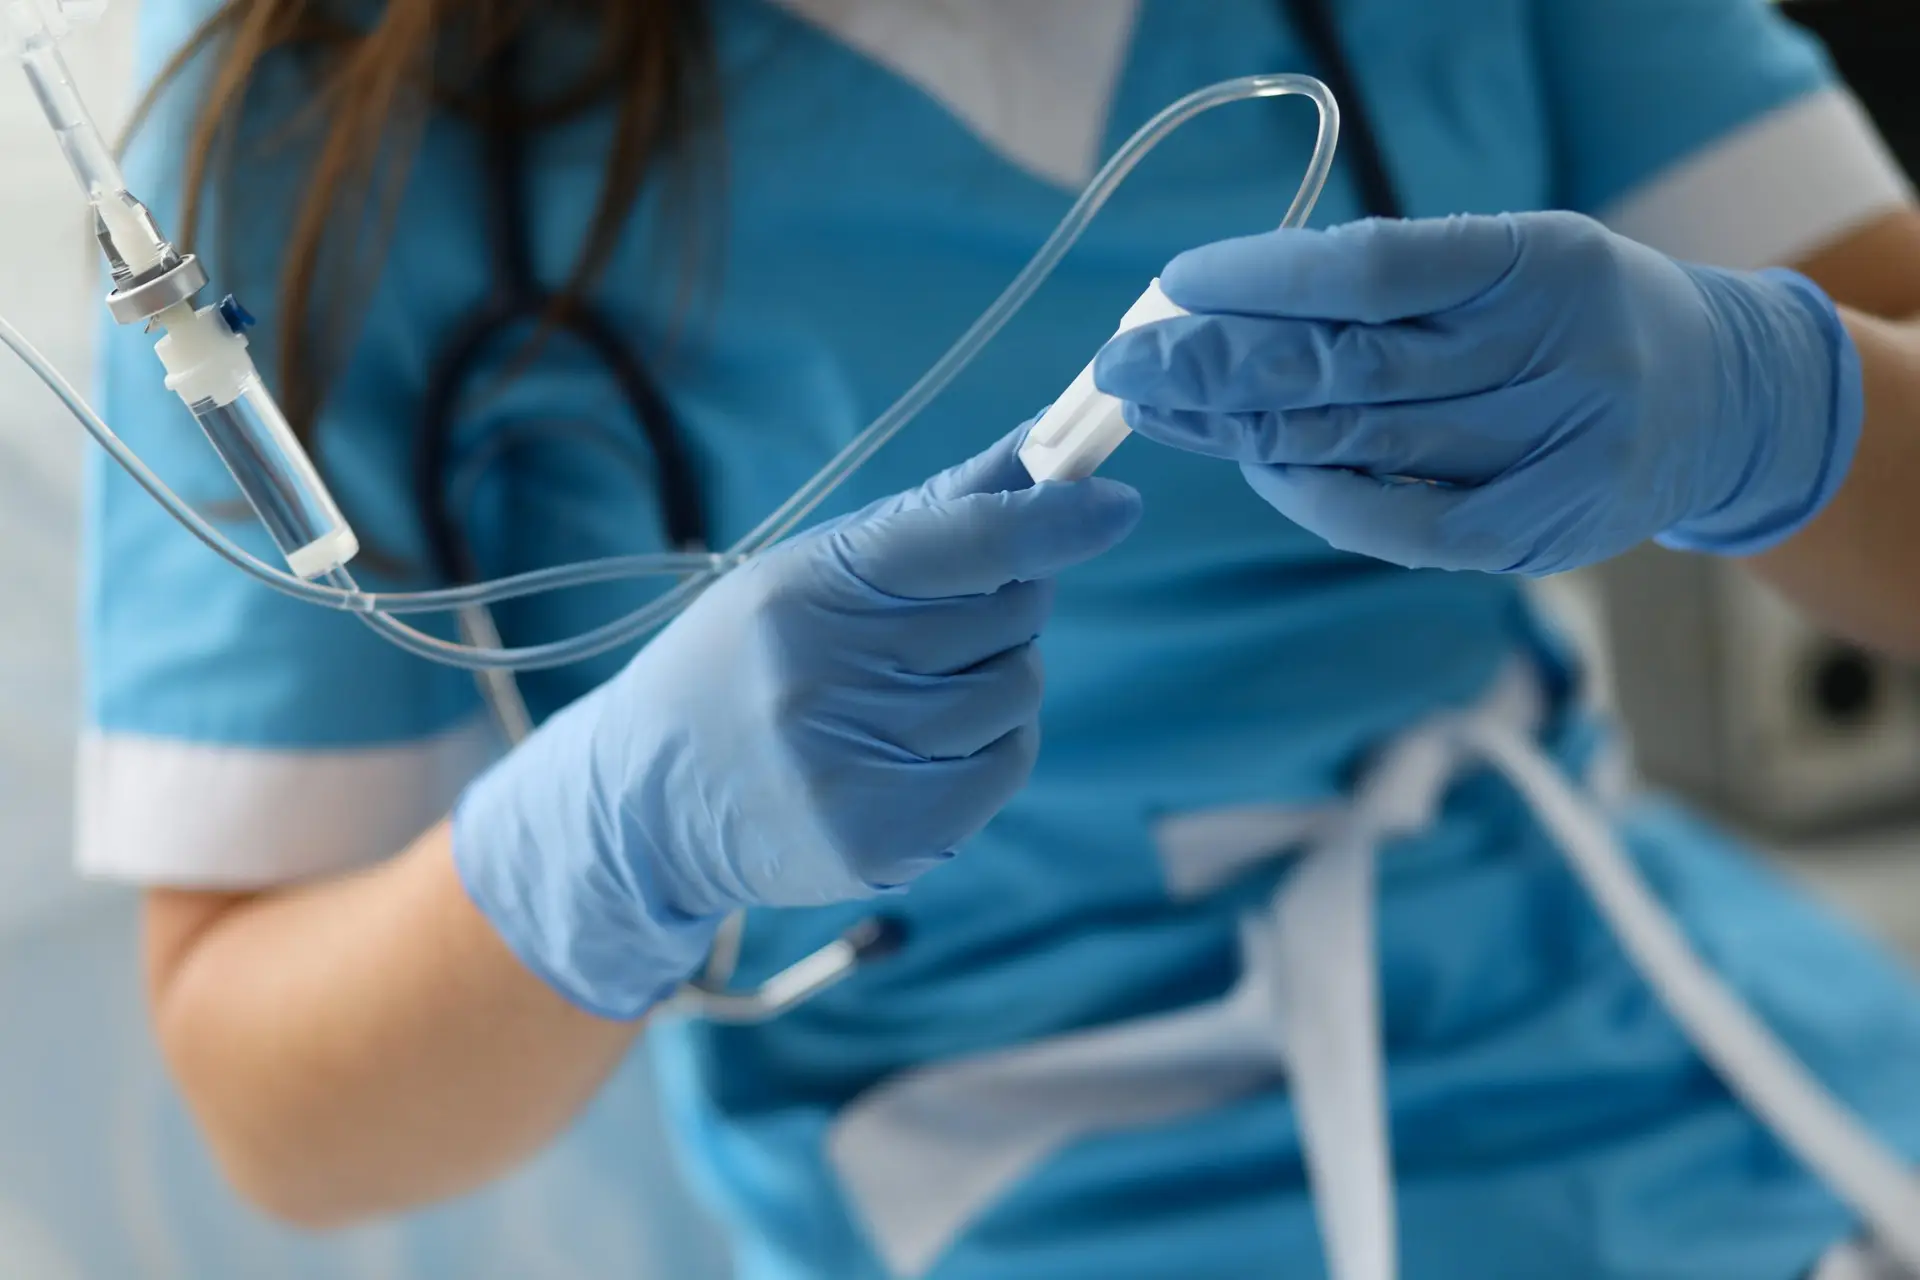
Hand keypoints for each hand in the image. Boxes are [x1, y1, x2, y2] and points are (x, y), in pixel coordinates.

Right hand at [451, 430, 1142, 1017]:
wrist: (651, 798)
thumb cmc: (752, 659)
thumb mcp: (816, 569)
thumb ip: (939, 514)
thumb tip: (1046, 447)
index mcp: (808, 592)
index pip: (964, 541)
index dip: (1051, 520)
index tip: (1113, 505)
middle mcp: (825, 679)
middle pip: (1009, 617)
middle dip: (1007, 606)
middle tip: (944, 621)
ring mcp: (852, 766)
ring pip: (1016, 692)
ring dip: (998, 680)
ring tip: (918, 689)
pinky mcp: (883, 839)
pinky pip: (1006, 766)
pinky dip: (993, 746)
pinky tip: (929, 745)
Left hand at [1094, 212, 1863, 575]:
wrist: (1721, 402)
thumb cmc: (1575, 318)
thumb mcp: (1511, 262)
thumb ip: (1395, 284)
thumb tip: (1229, 306)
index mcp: (1543, 259)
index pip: (1374, 269)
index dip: (1263, 280)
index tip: (1178, 286)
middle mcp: (1556, 354)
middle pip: (1350, 367)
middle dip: (1220, 367)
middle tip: (1126, 363)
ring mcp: (1553, 453)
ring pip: (1361, 444)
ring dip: (1242, 430)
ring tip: (1161, 408)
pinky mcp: (1537, 535)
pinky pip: (1398, 526)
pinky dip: (1316, 496)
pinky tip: (1256, 468)